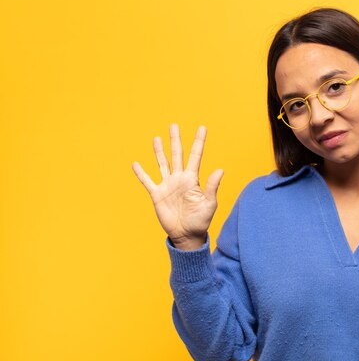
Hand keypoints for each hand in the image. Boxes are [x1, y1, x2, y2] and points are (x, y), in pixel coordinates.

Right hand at [132, 123, 223, 249]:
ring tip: (156, 138)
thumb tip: (220, 169)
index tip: (202, 127)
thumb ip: (212, 186)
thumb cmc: (201, 220)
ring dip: (159, 151)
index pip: (196, 156)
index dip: (198, 141)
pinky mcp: (157, 194)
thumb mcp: (209, 203)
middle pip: (177, 155)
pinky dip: (141, 173)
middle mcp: (180, 179)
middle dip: (175, 140)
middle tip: (174, 125)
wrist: (187, 235)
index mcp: (193, 179)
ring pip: (162, 163)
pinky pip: (147, 181)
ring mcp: (167, 185)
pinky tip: (136, 164)